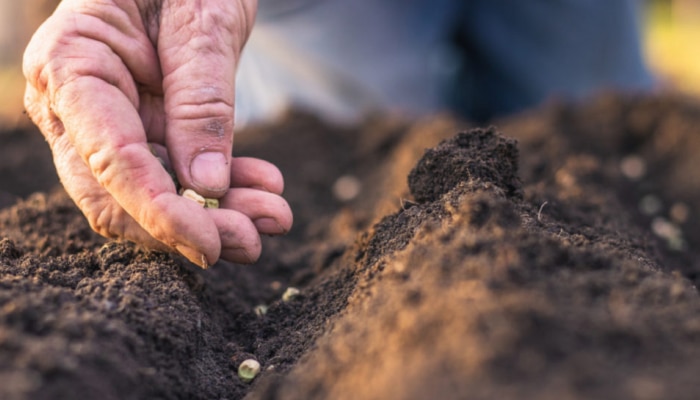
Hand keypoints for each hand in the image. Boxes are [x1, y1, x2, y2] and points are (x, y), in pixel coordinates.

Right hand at [23, 0, 291, 267]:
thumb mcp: (202, 22)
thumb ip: (201, 101)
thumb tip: (206, 187)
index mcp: (71, 64)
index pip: (109, 160)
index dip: (160, 213)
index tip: (212, 245)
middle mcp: (74, 104)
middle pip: (119, 196)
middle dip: (188, 228)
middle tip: (254, 240)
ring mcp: (106, 122)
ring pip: (151, 196)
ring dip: (215, 216)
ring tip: (274, 215)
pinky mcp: (141, 130)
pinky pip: (174, 176)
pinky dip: (221, 191)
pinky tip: (264, 187)